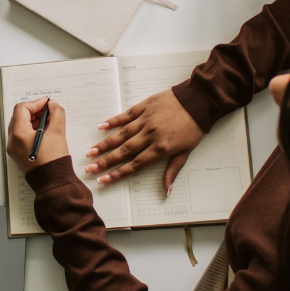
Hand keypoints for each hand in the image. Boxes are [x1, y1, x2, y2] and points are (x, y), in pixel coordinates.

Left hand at [6, 97, 69, 173]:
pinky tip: (45, 131)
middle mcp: (12, 141)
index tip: (47, 103)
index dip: (36, 103)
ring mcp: (14, 149)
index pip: (22, 109)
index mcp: (18, 134)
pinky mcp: (19, 155)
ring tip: (49, 121)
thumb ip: (56, 114)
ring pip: (20, 127)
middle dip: (34, 111)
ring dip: (33, 120)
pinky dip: (31, 130)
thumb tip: (53, 105)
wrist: (53, 183)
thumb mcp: (58, 132)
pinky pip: (21, 137)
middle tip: (49, 110)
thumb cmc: (54, 161)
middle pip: (19, 117)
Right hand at [86, 89, 205, 193]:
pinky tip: (101, 127)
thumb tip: (167, 190)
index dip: (117, 174)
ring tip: (91, 152)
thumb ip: (173, 170)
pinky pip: (126, 115)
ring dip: (105, 144)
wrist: (199, 100)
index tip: (103, 180)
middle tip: (90, 168)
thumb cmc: (195, 126)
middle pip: (124, 151)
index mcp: (161, 148)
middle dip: (105, 162)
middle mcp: (150, 135)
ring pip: (121, 135)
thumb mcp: (186, 151)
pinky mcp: (145, 106)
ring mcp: (146, 120)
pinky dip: (113, 121)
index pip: (135, 165)